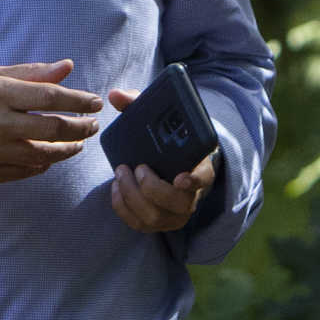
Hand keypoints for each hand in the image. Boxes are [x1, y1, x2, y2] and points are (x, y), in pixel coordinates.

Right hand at [0, 60, 102, 185]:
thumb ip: (30, 73)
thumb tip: (68, 67)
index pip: (50, 96)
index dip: (78, 100)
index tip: (95, 103)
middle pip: (53, 128)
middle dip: (81, 127)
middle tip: (92, 126)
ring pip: (44, 154)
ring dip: (67, 150)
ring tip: (77, 144)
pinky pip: (26, 171)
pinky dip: (43, 165)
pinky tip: (50, 158)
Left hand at [107, 86, 215, 231]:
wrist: (171, 163)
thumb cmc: (166, 141)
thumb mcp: (158, 121)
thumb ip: (138, 104)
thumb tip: (115, 95)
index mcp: (199, 168)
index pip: (204, 178)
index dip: (194, 181)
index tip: (180, 177)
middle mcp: (191, 195)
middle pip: (177, 203)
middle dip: (151, 187)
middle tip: (136, 167)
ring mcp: (175, 213)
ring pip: (155, 216)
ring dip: (132, 196)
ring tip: (120, 174)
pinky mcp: (158, 223)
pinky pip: (139, 224)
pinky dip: (123, 207)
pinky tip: (116, 188)